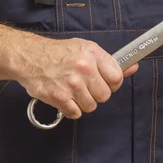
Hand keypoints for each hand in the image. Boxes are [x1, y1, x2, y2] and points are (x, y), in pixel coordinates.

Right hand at [14, 37, 138, 118]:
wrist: (29, 57)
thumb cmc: (59, 53)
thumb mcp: (86, 49)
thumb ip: (109, 61)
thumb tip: (133, 67)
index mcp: (92, 54)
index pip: (116, 78)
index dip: (112, 83)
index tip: (105, 82)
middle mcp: (84, 68)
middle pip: (105, 95)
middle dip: (96, 93)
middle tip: (85, 86)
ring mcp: (71, 84)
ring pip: (91, 106)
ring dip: (83, 102)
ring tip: (72, 90)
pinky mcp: (59, 97)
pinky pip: (76, 113)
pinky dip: (70, 108)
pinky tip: (64, 96)